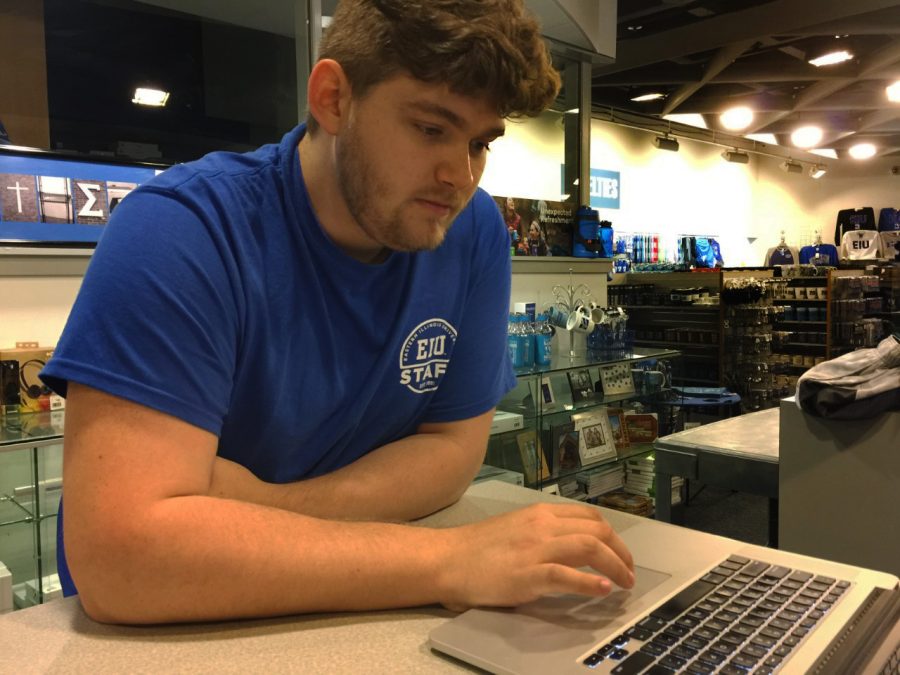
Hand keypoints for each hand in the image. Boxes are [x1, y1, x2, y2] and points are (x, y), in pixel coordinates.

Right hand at [435, 503, 634, 611]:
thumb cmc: (476, 549)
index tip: (620, 553)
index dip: (611, 535)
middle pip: (597, 529)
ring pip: (589, 547)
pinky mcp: (527, 574)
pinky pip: (567, 575)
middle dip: (621, 551)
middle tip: (629, 572)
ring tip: (625, 583)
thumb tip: (570, 550)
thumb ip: (542, 534)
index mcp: (540, 514)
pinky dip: (589, 583)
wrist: (446, 559)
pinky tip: (603, 590)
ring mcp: (535, 548)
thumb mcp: (516, 529)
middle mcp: (542, 526)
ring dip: (615, 565)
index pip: (589, 516)